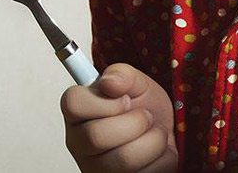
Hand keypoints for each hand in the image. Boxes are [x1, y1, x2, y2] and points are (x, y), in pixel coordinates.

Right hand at [60, 62, 177, 172]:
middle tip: (146, 116)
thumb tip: (108, 81)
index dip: (106, 101)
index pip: (73, 103)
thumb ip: (122, 74)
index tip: (125, 100)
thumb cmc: (145, 108)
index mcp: (78, 113)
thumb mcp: (138, 83)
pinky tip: (156, 153)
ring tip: (154, 134)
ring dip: (154, 140)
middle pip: (96, 136)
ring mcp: (94, 169)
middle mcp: (79, 143)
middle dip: (136, 121)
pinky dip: (162, 159)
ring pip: (124, 159)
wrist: (164, 134)